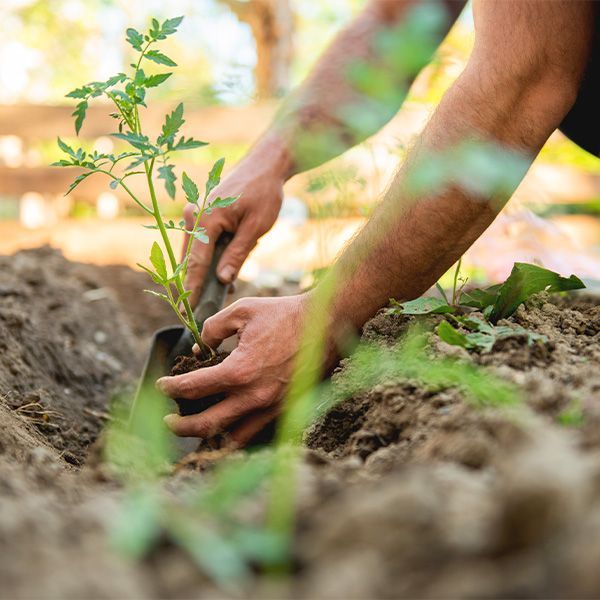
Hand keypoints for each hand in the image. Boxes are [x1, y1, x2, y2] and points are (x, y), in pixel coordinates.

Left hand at [157, 294, 308, 446]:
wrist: (327, 323)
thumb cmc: (285, 314)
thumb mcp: (243, 311)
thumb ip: (213, 328)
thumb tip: (200, 347)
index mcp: (239, 371)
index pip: (193, 388)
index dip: (171, 387)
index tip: (162, 384)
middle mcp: (254, 397)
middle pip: (206, 425)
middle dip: (180, 426)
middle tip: (168, 420)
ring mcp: (272, 408)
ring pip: (232, 439)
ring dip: (209, 437)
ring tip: (196, 430)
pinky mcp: (286, 410)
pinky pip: (257, 433)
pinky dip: (237, 435)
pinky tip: (228, 427)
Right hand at [182, 142, 288, 306]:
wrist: (265, 165)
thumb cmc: (263, 193)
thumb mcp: (255, 227)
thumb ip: (237, 254)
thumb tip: (222, 280)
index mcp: (206, 219)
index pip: (196, 262)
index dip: (192, 289)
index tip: (186, 311)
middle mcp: (194, 215)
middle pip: (190, 259)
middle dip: (194, 284)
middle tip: (196, 310)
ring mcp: (195, 214)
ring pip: (194, 253)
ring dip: (203, 273)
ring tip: (214, 295)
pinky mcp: (201, 215)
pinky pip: (200, 243)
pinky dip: (208, 259)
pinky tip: (222, 275)